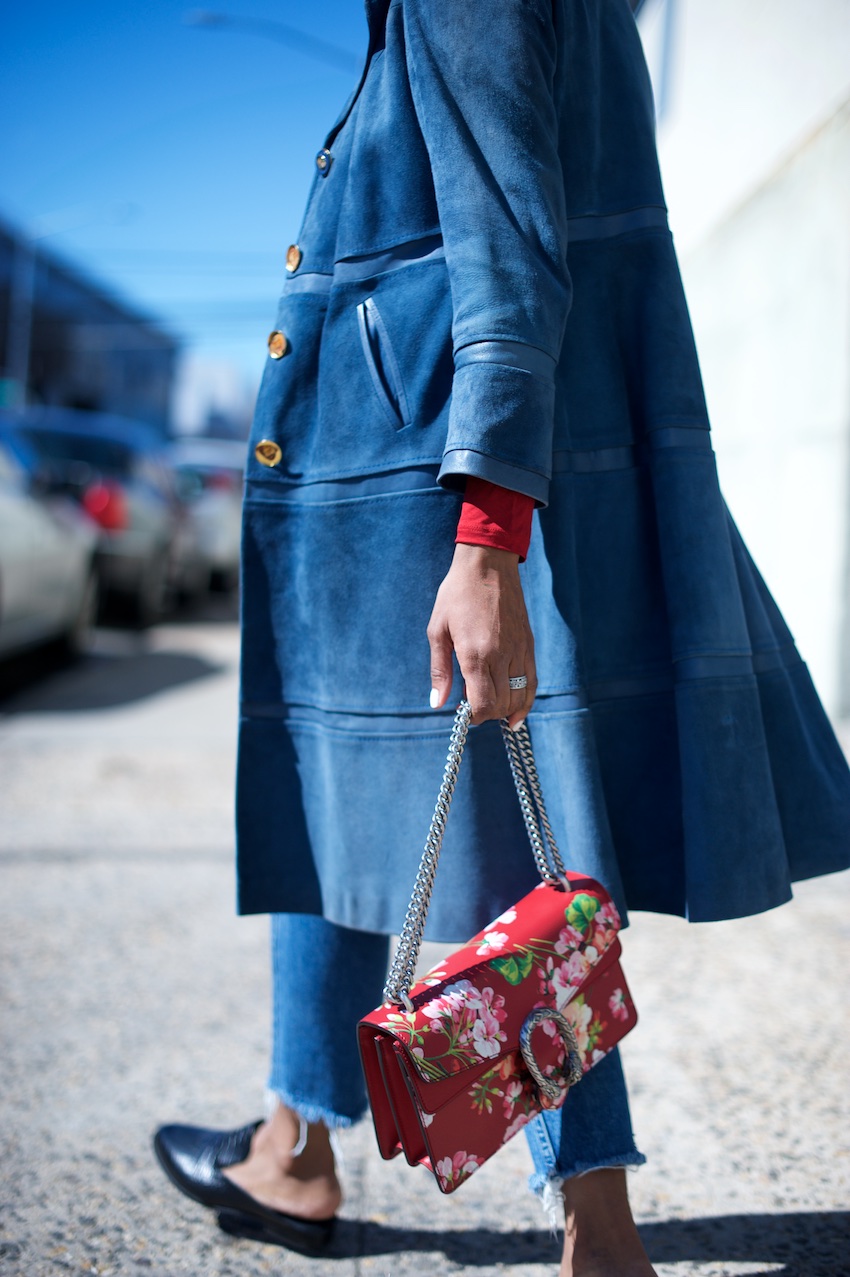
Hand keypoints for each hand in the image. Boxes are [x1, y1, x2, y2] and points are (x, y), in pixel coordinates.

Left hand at [427, 543, 536, 727]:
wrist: (488, 564)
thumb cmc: (456, 595)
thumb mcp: (438, 631)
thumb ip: (439, 671)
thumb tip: (437, 704)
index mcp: (476, 654)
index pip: (484, 705)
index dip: (473, 717)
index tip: (463, 712)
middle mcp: (502, 656)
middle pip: (502, 706)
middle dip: (487, 713)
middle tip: (472, 704)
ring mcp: (519, 651)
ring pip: (519, 697)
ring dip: (505, 709)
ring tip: (491, 706)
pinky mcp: (529, 645)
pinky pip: (532, 682)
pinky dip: (525, 701)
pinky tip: (516, 713)